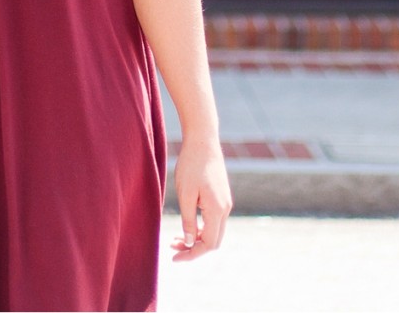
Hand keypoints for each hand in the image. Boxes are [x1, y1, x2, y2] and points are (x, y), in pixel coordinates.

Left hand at [169, 135, 231, 260]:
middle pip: (213, 241)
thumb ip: (189, 221)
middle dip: (194, 248)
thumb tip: (191, 243)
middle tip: (172, 247)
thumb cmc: (191, 165)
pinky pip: (213, 220)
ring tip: (175, 238)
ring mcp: (225, 203)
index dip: (192, 254)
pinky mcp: (221, 197)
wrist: (202, 140)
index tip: (175, 258)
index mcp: (217, 209)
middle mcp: (225, 209)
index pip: (209, 244)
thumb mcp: (185, 194)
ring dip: (196, 238)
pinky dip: (201, 227)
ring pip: (214, 231)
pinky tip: (186, 225)